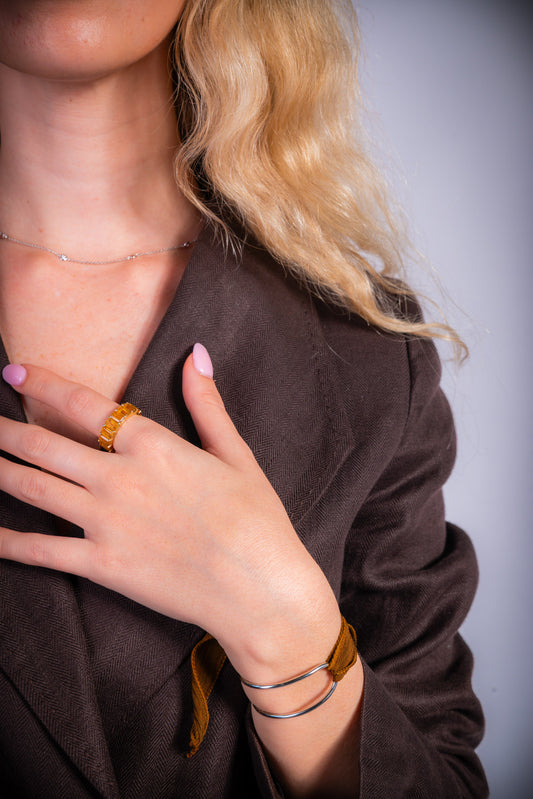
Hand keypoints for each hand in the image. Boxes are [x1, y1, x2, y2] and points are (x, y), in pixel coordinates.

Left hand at [0, 349, 339, 677]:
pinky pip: (42, 550)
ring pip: (33, 489)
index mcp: (152, 445)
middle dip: (6, 431)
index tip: (13, 371)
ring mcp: (105, 523)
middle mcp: (118, 477)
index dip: (42, 384)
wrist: (260, 588)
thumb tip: (195, 355)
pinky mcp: (101, 565)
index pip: (83, 404)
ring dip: (0, 472)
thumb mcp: (236, 454)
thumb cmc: (256, 519)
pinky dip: (9, 541)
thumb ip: (206, 404)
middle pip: (44, 446)